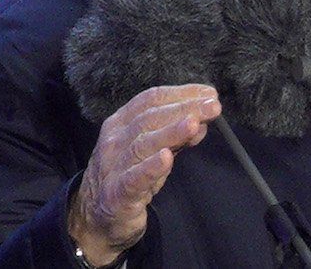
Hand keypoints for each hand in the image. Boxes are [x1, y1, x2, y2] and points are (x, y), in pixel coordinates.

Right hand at [68, 84, 220, 264]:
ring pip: (142, 144)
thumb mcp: (153, 151)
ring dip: (170, 132)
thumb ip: (175, 136)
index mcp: (121, 123)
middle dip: (184, 110)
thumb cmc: (129, 177)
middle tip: (212, 106)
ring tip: (193, 124)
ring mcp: (112, 166)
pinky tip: (167, 159)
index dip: (181, 94)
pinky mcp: (116, 193)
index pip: (150, 100)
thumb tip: (201, 121)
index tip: (208, 93)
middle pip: (149, 118)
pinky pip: (133, 178)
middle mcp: (114, 140)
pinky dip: (150, 167)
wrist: (98, 218)